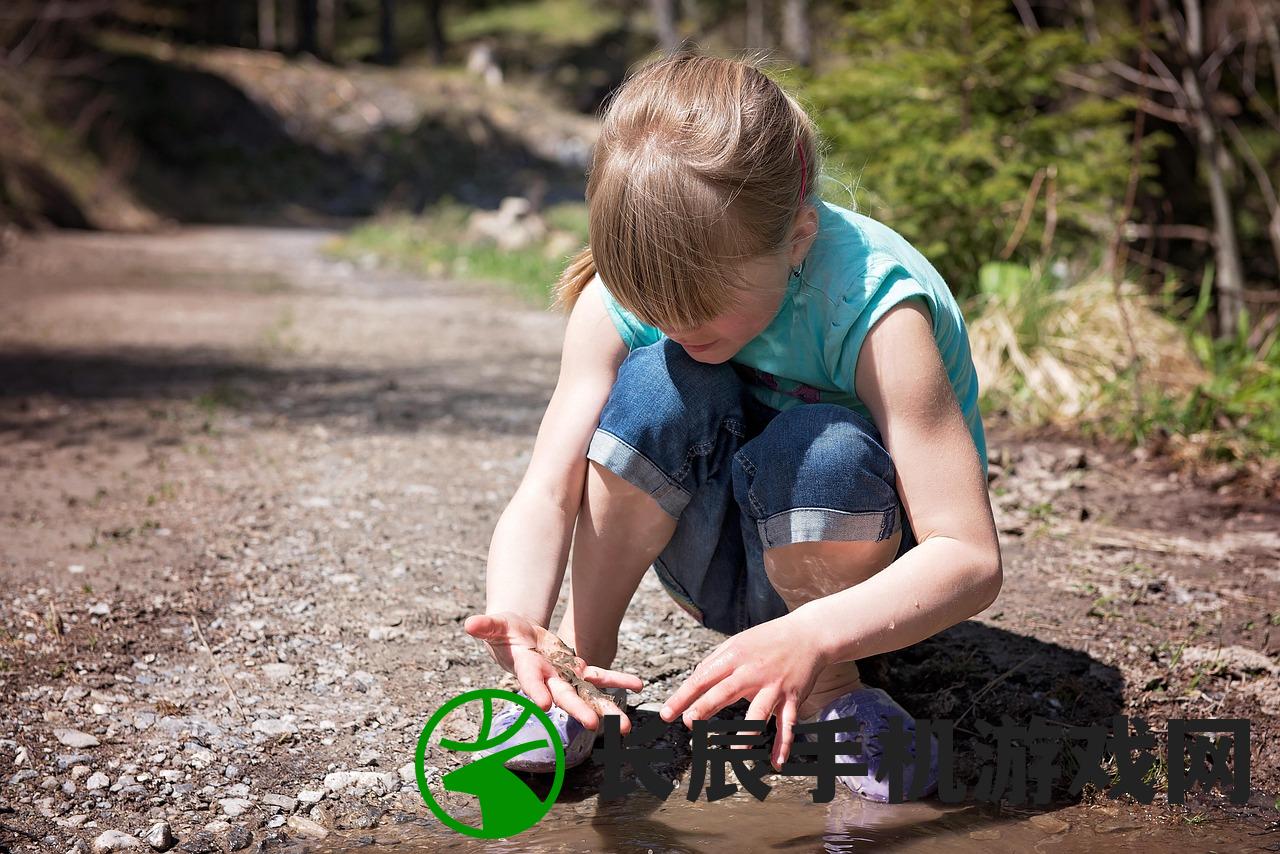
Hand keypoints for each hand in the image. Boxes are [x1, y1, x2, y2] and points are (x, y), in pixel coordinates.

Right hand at [464, 611, 643, 733]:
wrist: (522, 640)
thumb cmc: (506, 633)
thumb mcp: (497, 626)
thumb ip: (486, 626)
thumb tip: (469, 624)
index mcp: (527, 670)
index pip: (531, 683)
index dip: (537, 692)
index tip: (546, 705)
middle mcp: (548, 680)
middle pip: (565, 696)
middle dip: (579, 710)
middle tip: (594, 725)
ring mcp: (565, 678)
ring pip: (588, 695)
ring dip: (607, 710)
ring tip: (625, 727)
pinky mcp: (578, 671)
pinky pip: (601, 677)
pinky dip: (618, 681)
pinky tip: (639, 684)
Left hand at [659, 612, 826, 769]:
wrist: (809, 634)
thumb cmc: (768, 640)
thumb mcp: (738, 642)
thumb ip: (715, 660)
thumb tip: (693, 679)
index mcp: (735, 657)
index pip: (703, 677)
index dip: (683, 696)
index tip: (666, 713)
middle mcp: (753, 672)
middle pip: (725, 692)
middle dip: (705, 707)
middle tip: (689, 722)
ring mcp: (774, 686)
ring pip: (759, 712)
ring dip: (747, 734)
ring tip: (734, 754)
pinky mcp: (793, 698)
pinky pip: (787, 725)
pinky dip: (783, 745)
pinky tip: (776, 763)